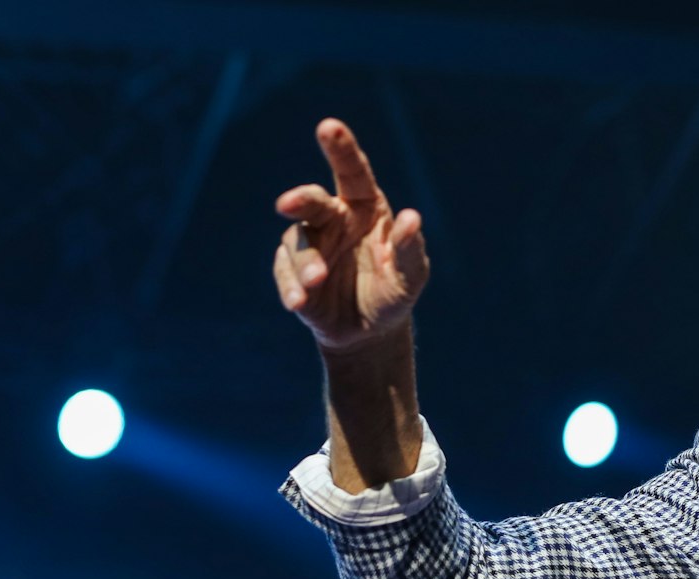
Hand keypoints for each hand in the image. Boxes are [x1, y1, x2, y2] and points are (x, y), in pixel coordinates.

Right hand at [272, 118, 429, 351]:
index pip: (352, 172)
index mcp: (363, 207)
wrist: (370, 332)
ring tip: (317, 281)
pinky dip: (291, 286)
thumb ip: (410, 249)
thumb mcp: (410, 276)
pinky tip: (299, 303)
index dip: (340, 148)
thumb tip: (413, 218)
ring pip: (297, 242)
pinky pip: (285, 273)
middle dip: (300, 199)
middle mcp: (333, 219)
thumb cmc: (393, 292)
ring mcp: (310, 245)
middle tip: (288, 204)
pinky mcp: (292, 274)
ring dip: (305, 262)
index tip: (328, 126)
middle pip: (312, 201)